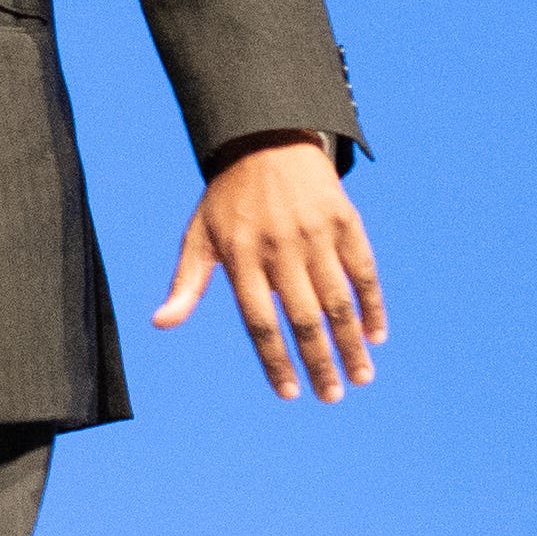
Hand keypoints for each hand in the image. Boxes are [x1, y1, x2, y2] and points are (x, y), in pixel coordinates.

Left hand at [152, 130, 386, 402]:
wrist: (266, 139)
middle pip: (303, 319)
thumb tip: (160, 323)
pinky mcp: (344, 220)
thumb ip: (185, 283)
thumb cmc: (228, 198)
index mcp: (242, 256)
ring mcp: (315, 233)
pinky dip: (372, 305)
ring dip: (351, 344)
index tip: (290, 394)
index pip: (259, 322)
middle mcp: (280, 247)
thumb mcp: (199, 234)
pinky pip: (364, 271)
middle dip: (320, 364)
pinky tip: (376, 335)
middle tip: (332, 396)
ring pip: (338, 301)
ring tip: (360, 378)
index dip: (275, 361)